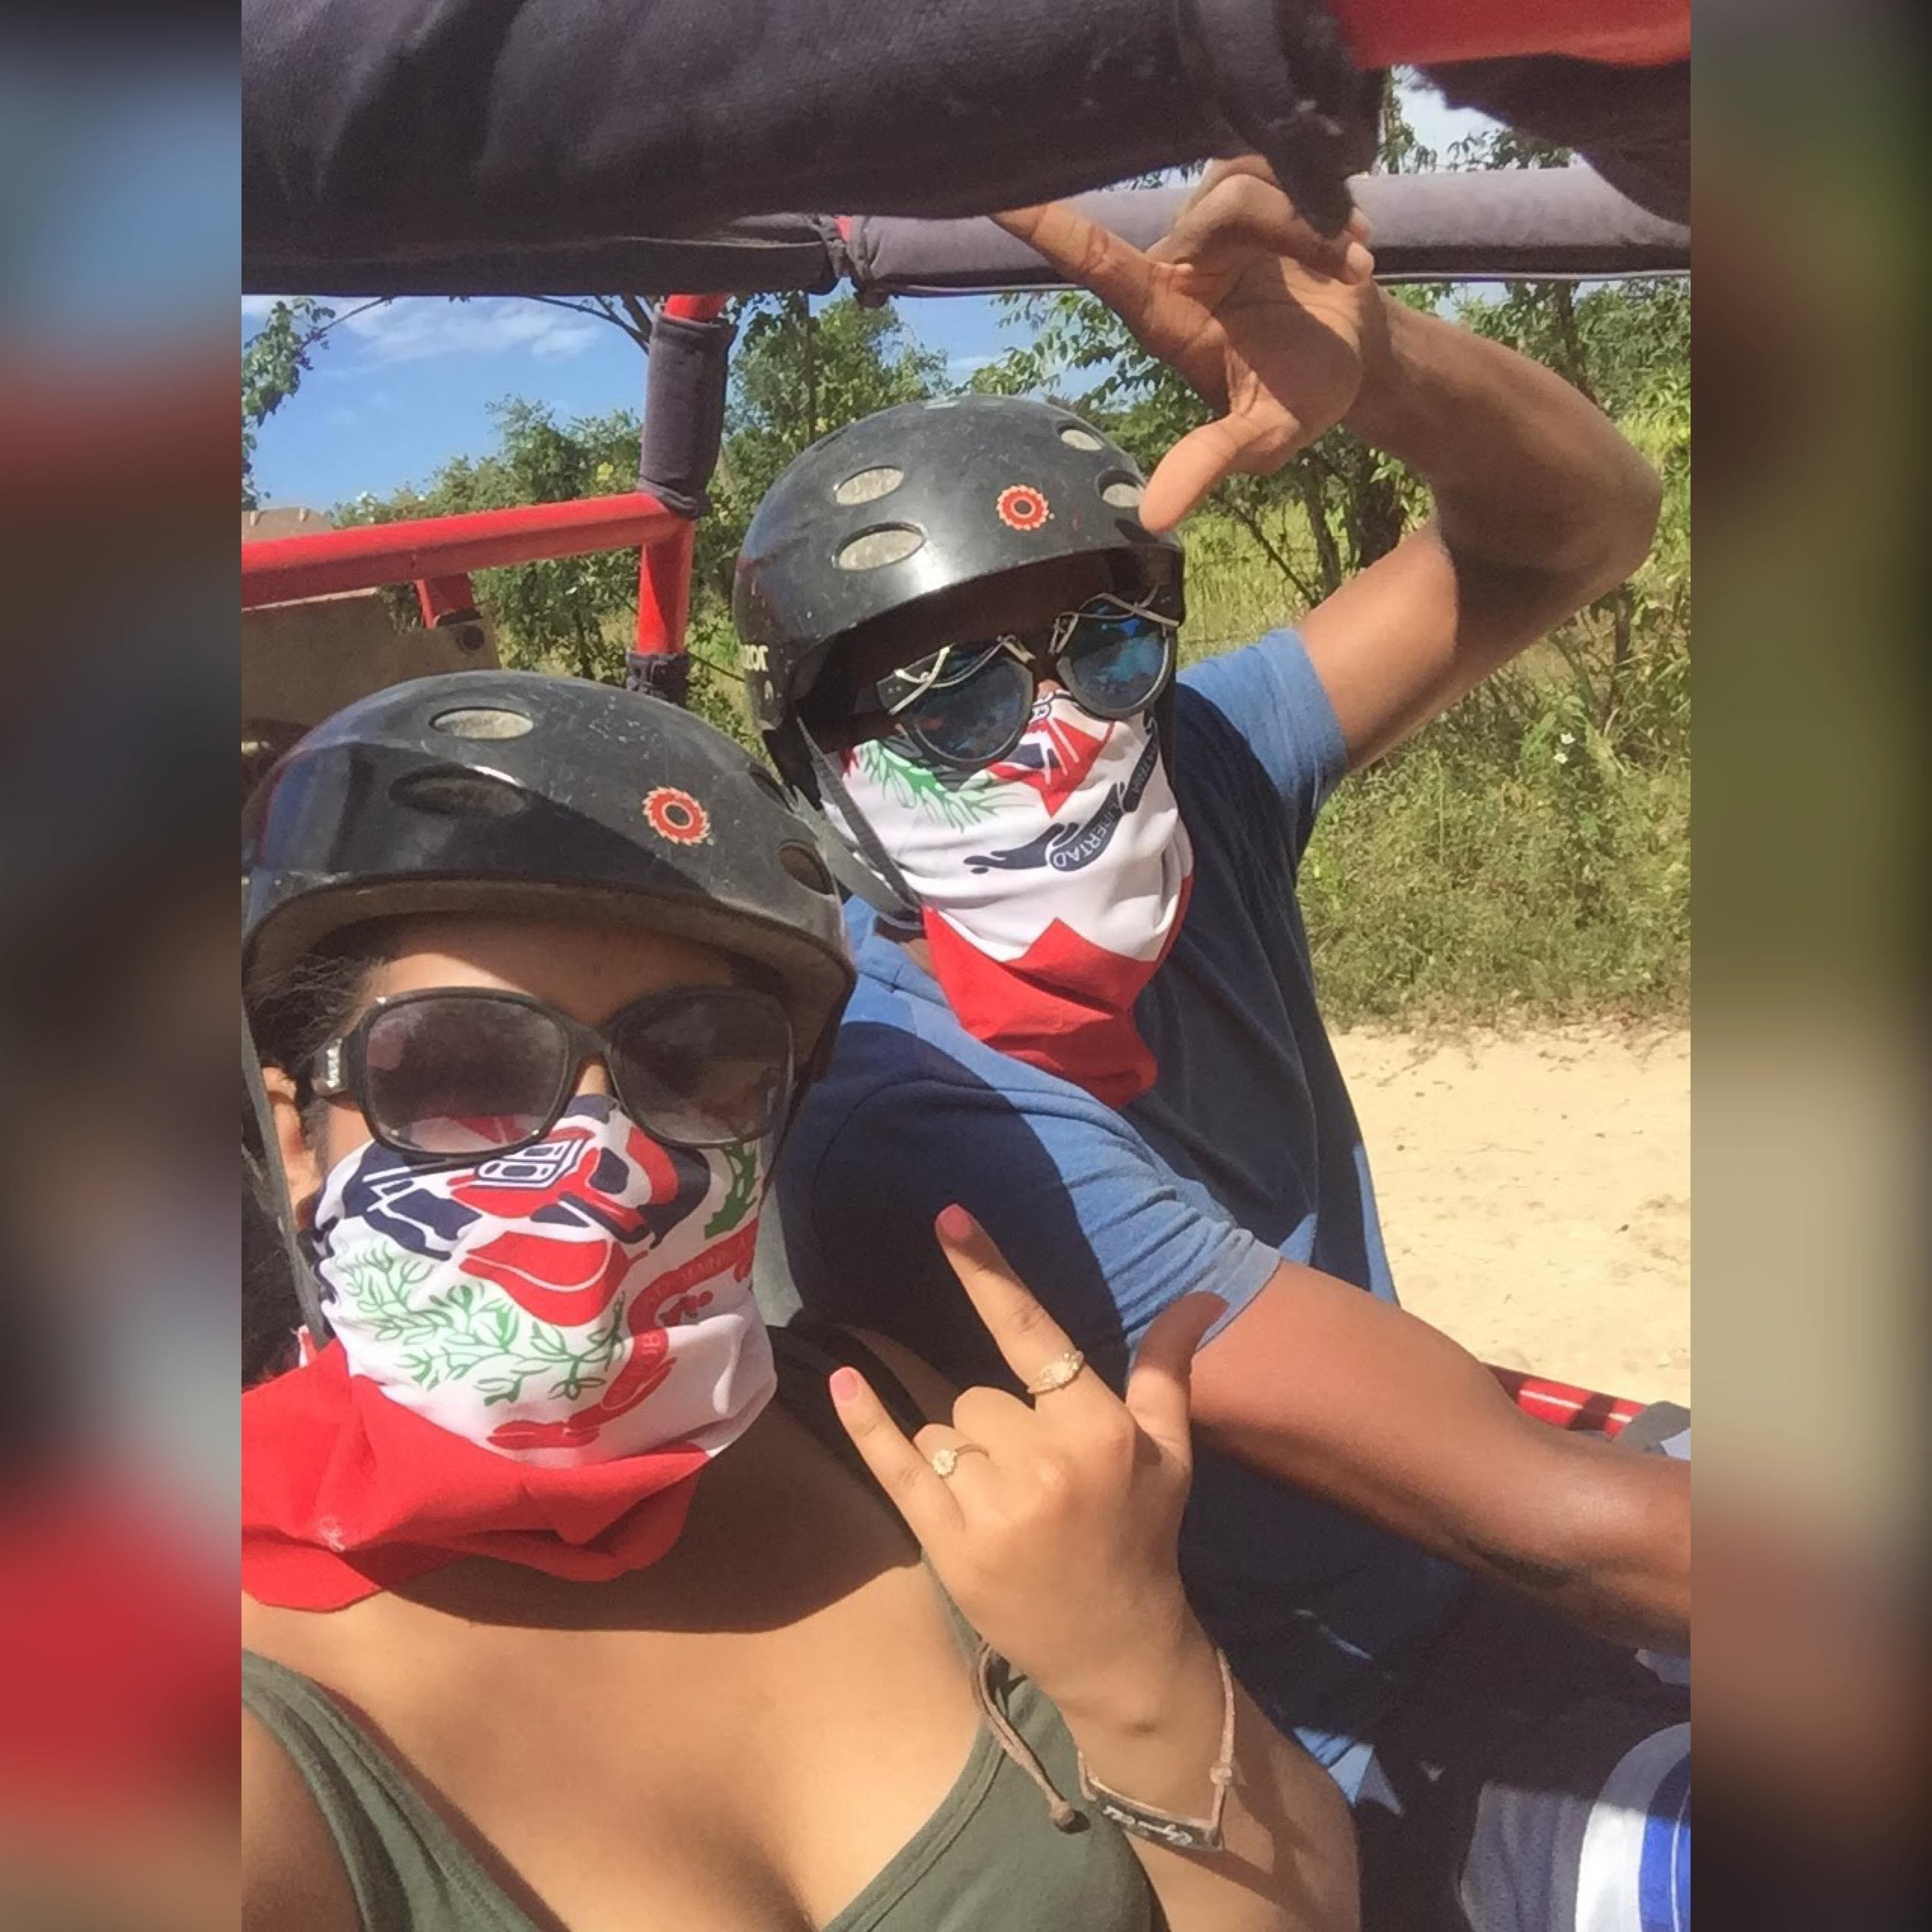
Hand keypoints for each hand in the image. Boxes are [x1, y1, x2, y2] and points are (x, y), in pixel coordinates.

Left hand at [830, 1204, 1223, 1716]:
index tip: (948, 1216)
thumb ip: (1169, 1367)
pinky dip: (868, 1425)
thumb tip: (1203, 1294)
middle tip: (1036, 1484)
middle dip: (997, 1428)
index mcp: (1098, 1430)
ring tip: (1007, 1510)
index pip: (1033, 1332)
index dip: (989, 1273)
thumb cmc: (1143, 1538)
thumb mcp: (1170, 1451)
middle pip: (978, 1395)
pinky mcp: (951, 1545)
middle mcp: (1045, 1462)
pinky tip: (843, 1382)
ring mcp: (994, 1506)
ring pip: (942, 1431)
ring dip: (962, 1457)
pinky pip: (897, 1467)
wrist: (1119, 1651)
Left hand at [994, 159, 1383, 530]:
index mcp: (1164, 312)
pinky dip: (1331, 202)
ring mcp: (1216, 217)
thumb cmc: (1301, 398)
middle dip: (1289, 231)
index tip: (996, 195)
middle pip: (1217, 210)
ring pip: (1255, 183)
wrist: (1360, 356)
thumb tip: (1154, 517)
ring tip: (1349, 265)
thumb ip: (1207, 462)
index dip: (1048, 228)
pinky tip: (1350, 241)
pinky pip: (1283, 161)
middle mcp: (1180, 257)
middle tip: (1345, 269)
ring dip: (1317, 225)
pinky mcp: (1258, 181)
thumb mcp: (1262, 439)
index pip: (1095, 263)